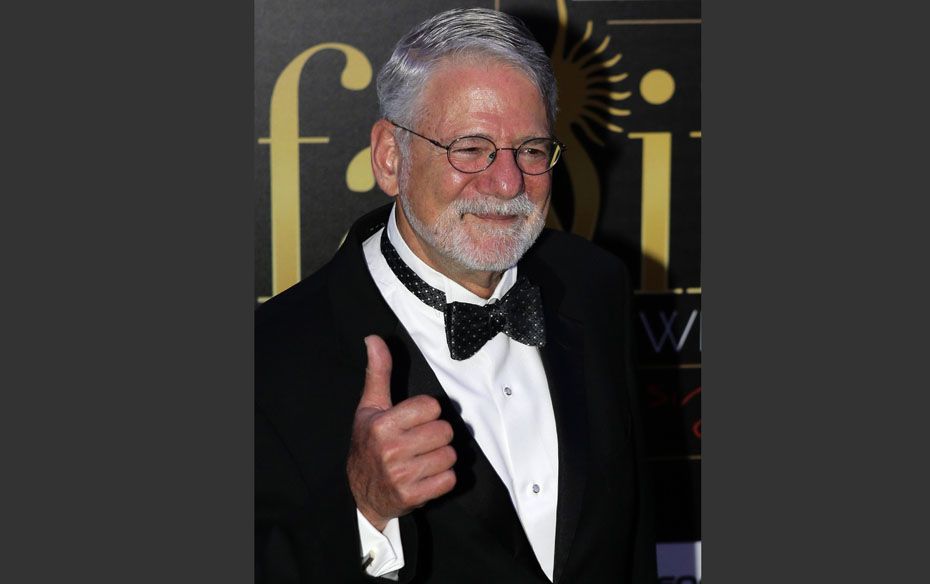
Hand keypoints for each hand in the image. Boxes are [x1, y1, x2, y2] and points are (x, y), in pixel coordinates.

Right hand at [347, 335, 456, 530]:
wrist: (362, 492)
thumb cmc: (368, 444)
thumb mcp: (370, 408)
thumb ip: (378, 372)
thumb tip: (374, 339)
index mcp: (382, 425)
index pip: (432, 407)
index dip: (428, 412)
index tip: (415, 420)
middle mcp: (391, 450)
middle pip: (444, 431)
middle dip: (437, 435)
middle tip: (421, 441)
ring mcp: (402, 475)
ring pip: (449, 455)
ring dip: (442, 457)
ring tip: (424, 458)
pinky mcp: (413, 496)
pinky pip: (449, 480)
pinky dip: (443, 478)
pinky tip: (427, 476)